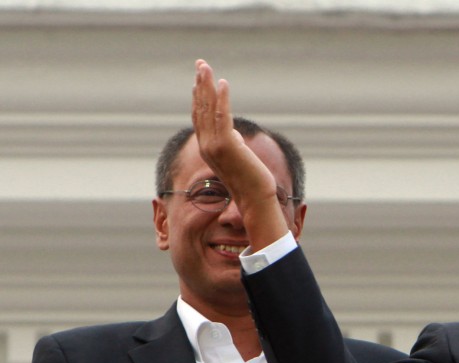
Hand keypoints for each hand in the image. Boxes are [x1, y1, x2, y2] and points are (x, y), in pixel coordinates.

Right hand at [191, 59, 287, 249]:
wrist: (256, 199)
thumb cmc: (251, 182)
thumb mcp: (238, 157)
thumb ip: (232, 143)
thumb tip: (234, 133)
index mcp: (208, 148)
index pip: (200, 117)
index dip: (199, 97)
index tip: (200, 79)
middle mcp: (207, 146)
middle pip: (200, 109)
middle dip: (200, 85)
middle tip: (200, 64)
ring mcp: (215, 146)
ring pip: (208, 110)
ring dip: (206, 86)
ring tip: (206, 67)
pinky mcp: (228, 146)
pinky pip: (222, 117)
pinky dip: (222, 99)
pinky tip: (223, 83)